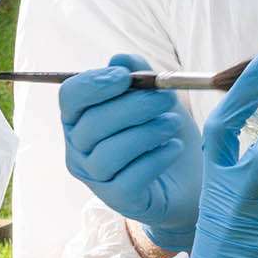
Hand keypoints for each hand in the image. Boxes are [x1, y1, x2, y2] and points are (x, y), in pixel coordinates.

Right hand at [58, 54, 204, 251]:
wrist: (187, 178)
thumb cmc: (162, 132)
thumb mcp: (154, 96)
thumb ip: (138, 75)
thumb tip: (121, 58)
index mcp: (80, 118)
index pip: (70, 97)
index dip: (93, 84)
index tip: (125, 76)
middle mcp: (79, 148)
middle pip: (91, 124)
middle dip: (131, 106)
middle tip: (166, 98)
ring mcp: (96, 177)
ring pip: (108, 153)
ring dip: (145, 133)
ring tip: (173, 123)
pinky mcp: (118, 199)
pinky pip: (129, 178)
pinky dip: (155, 159)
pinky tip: (174, 147)